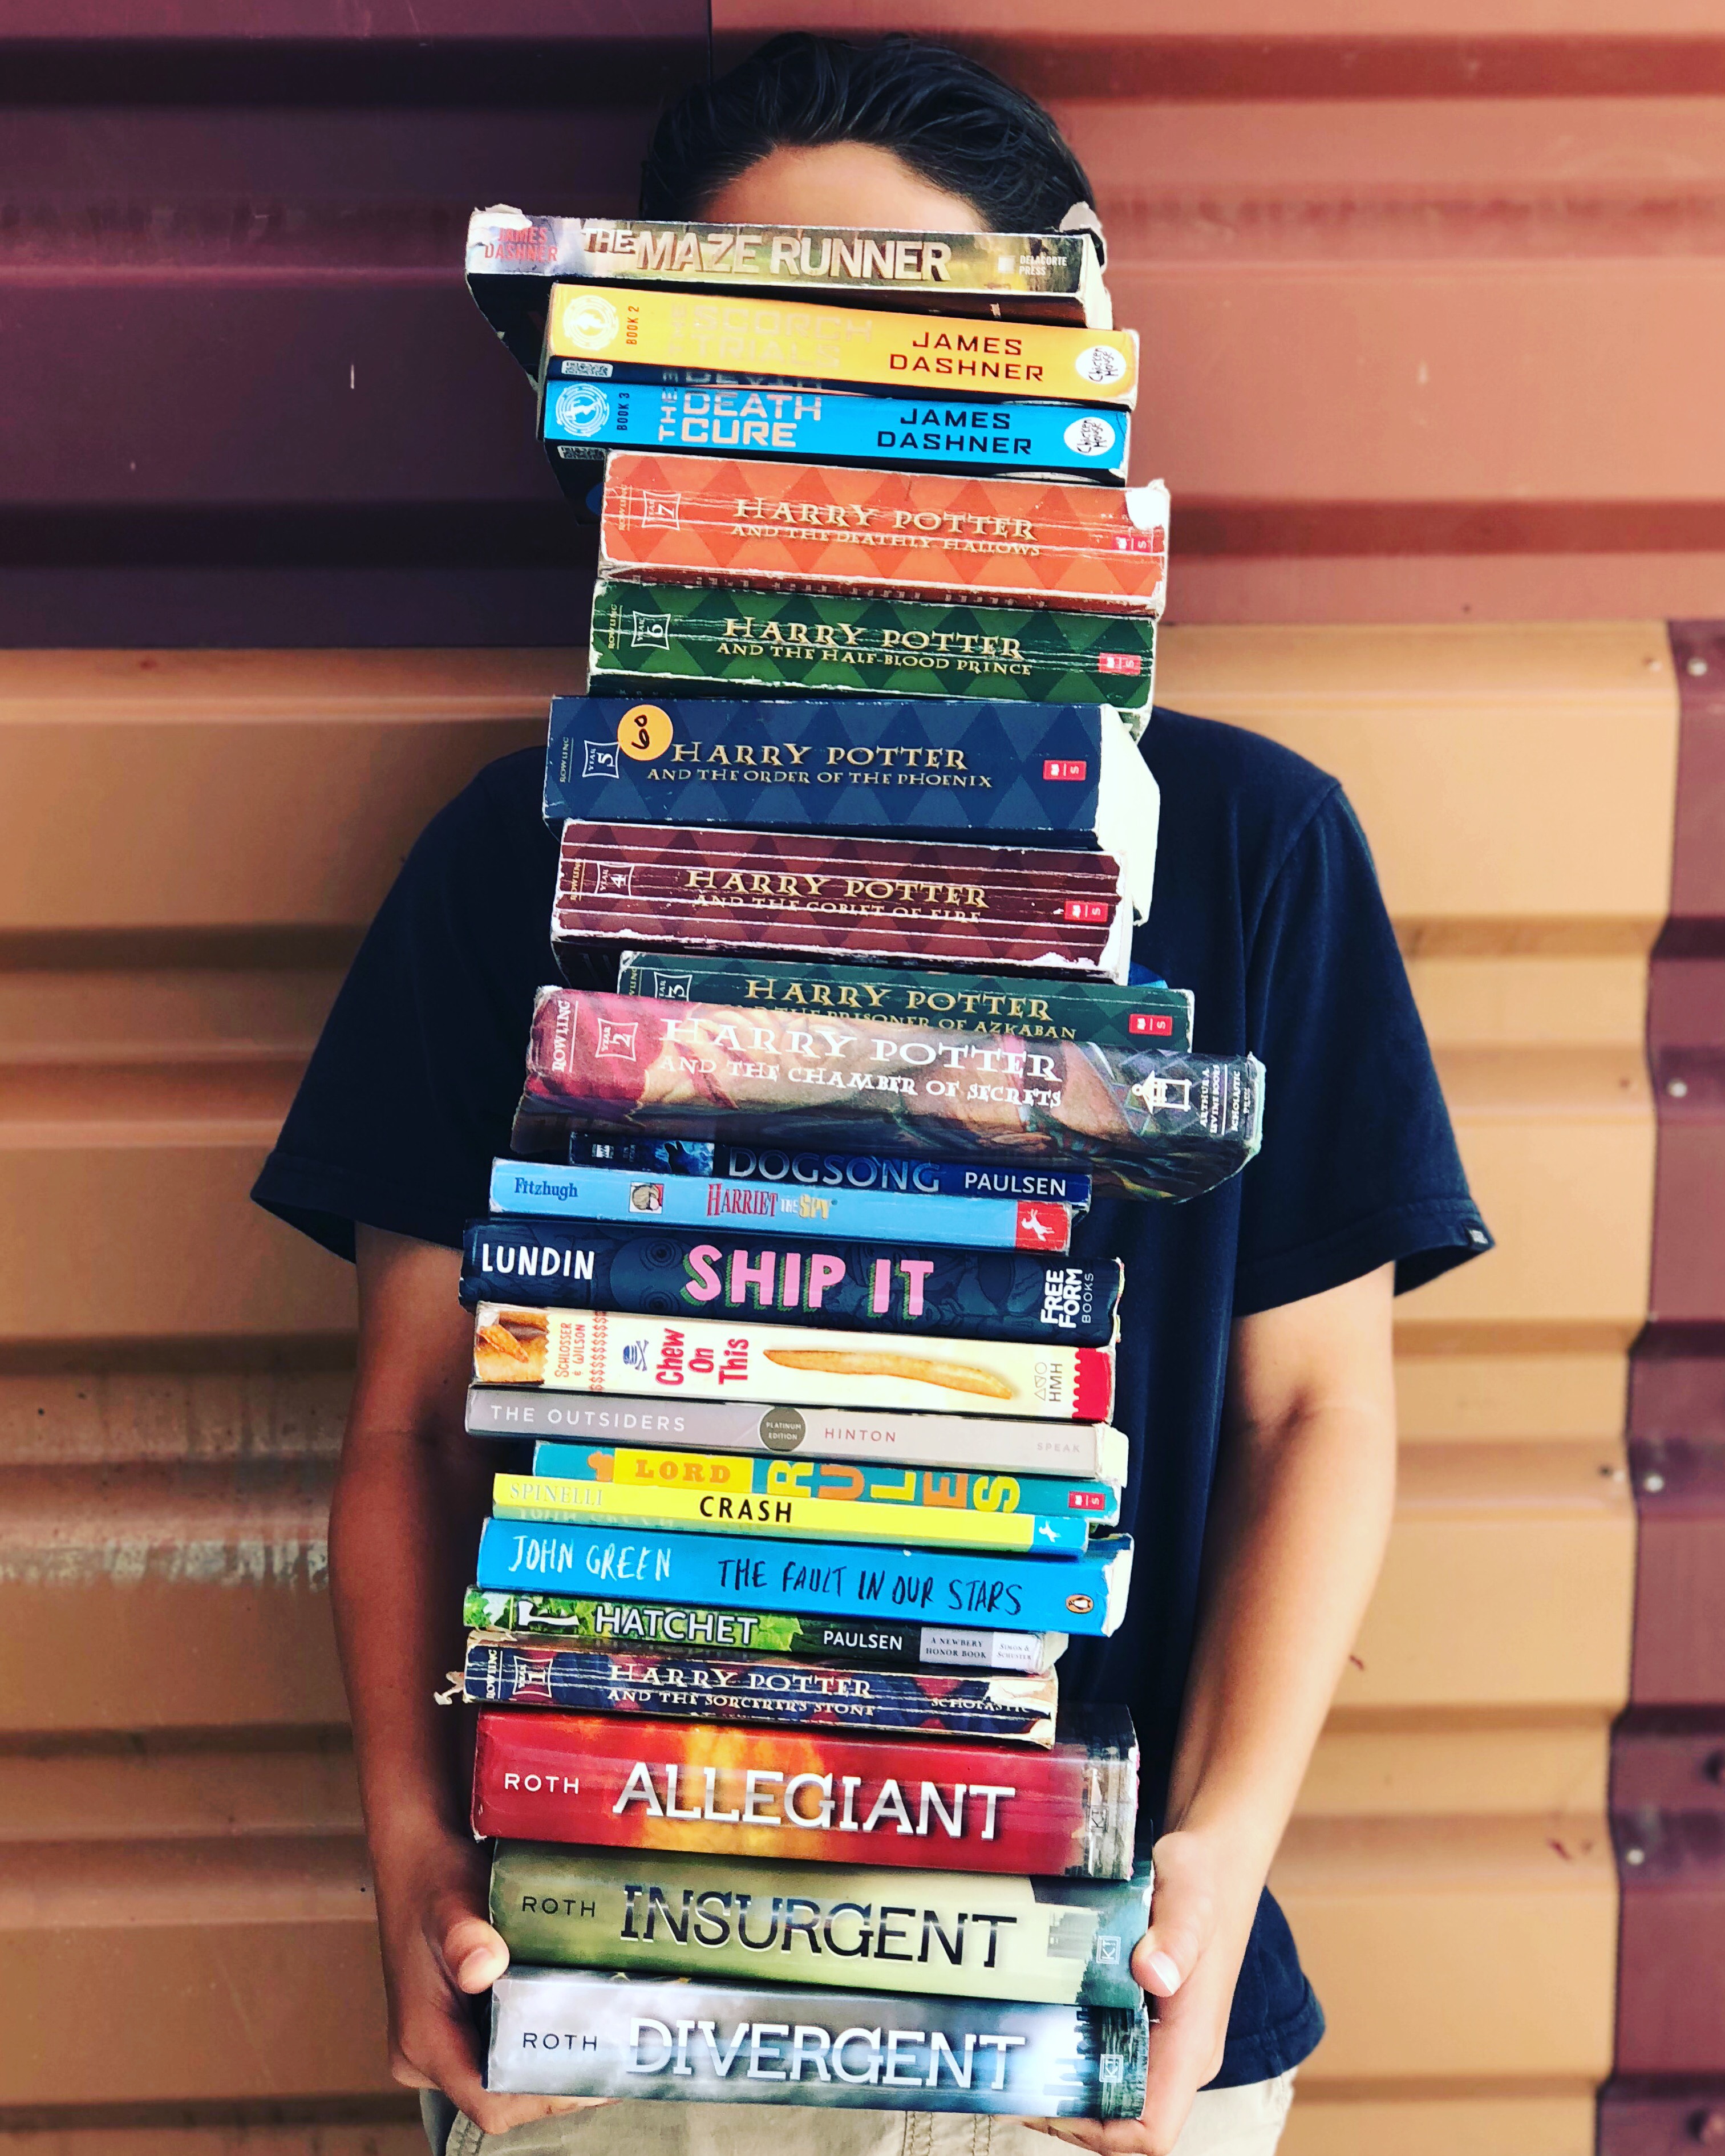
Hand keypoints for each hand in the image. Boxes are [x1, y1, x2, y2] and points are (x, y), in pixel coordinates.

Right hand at [374, 1823, 607, 2134]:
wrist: (417, 1858)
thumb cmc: (434, 1879)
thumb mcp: (451, 1902)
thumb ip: (465, 1936)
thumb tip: (483, 1966)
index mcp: (422, 2040)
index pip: (486, 2099)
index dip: (542, 2097)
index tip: (593, 2071)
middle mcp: (427, 2055)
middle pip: (500, 2096)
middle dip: (559, 2083)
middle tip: (614, 2054)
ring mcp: (442, 2044)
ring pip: (504, 2077)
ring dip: (552, 2065)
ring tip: (607, 2040)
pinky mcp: (458, 2028)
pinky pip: (501, 2052)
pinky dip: (539, 2040)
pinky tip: (579, 2020)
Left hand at [1021, 1827, 1261, 2154]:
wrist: (1214, 1863)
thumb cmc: (1202, 1877)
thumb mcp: (1189, 1892)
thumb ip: (1178, 1932)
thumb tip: (1154, 1974)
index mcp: (1193, 2044)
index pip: (1151, 2131)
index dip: (1096, 2132)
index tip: (1041, 2097)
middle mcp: (1179, 2057)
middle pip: (1121, 2121)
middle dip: (1064, 2108)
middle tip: (1011, 2068)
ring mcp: (1164, 2043)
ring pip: (1111, 2093)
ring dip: (1063, 2083)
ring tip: (1014, 2045)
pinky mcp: (1148, 2023)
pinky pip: (1108, 2059)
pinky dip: (1071, 2053)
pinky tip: (1036, 2020)